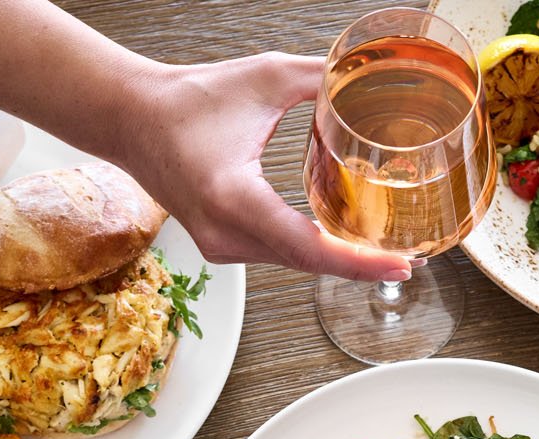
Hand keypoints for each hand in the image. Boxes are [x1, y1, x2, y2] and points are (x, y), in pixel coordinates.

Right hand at [108, 53, 413, 281]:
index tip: (399, 263)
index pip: (307, 245)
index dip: (358, 261)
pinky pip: (276, 256)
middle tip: (409, 258)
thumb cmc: (187, 98)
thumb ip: (322, 78)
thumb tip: (372, 75)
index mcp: (233, 196)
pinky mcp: (220, 247)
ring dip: (336, 260)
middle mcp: (224, 232)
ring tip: (384, 253)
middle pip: (307, 262)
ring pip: (292, 263)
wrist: (130, 118)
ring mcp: (219, 247)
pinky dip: (310, 252)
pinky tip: (341, 243)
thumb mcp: (265, 77)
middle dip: (359, 264)